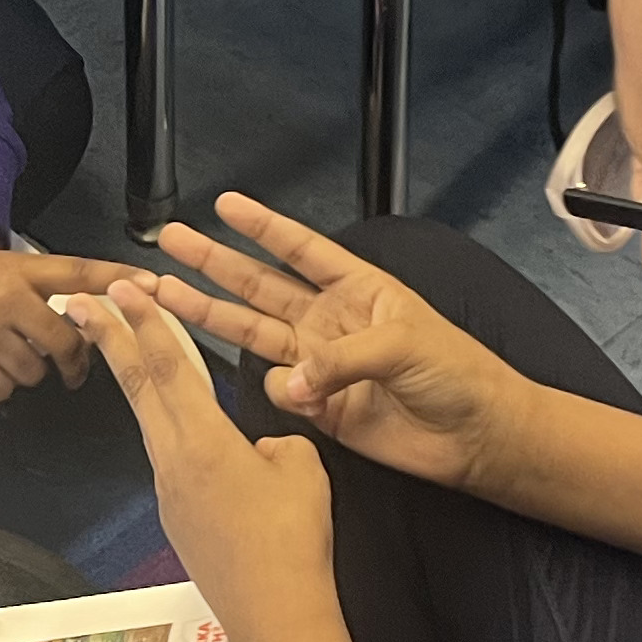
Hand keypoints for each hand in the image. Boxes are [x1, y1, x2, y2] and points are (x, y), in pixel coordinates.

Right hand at [0, 246, 141, 457]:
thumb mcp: (3, 271)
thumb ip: (45, 289)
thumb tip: (97, 310)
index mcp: (20, 271)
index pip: (80, 271)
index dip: (120, 278)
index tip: (156, 286)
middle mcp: (6, 298)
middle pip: (65, 341)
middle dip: (72, 361)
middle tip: (73, 369)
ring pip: (33, 371)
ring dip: (27, 372)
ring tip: (7, 355)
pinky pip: (1, 389)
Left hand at [57, 279, 342, 641]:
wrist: (274, 614)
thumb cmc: (293, 539)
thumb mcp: (302, 467)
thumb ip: (277, 441)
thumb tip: (259, 449)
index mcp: (203, 440)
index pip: (168, 366)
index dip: (144, 322)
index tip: (120, 289)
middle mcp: (173, 462)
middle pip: (137, 388)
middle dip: (107, 339)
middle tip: (78, 303)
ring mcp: (170, 494)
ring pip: (150, 423)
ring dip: (134, 382)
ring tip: (121, 351)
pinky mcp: (178, 520)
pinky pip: (170, 461)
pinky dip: (166, 428)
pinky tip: (188, 432)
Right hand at [149, 192, 537, 494]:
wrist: (476, 437)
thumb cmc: (458, 374)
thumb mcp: (404, 343)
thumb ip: (341, 357)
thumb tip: (292, 380)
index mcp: (358, 289)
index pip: (300, 249)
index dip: (263, 226)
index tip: (225, 204)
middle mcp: (330, 320)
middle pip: (260, 285)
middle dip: (215, 262)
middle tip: (172, 241)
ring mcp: (321, 363)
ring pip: (252, 333)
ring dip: (210, 314)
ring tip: (165, 295)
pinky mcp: (320, 406)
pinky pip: (283, 392)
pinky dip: (282, 393)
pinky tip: (301, 395)